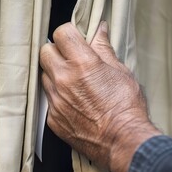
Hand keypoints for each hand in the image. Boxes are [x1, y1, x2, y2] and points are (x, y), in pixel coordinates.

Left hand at [39, 22, 160, 171]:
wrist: (122, 141)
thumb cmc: (126, 107)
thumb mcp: (120, 72)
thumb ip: (104, 49)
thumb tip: (98, 30)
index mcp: (83, 63)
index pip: (61, 33)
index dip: (68, 33)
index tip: (74, 39)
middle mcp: (64, 80)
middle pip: (45, 52)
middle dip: (57, 51)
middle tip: (71, 58)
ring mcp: (56, 100)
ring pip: (44, 76)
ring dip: (55, 74)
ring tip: (73, 82)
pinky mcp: (53, 118)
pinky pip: (48, 99)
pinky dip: (57, 96)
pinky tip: (73, 101)